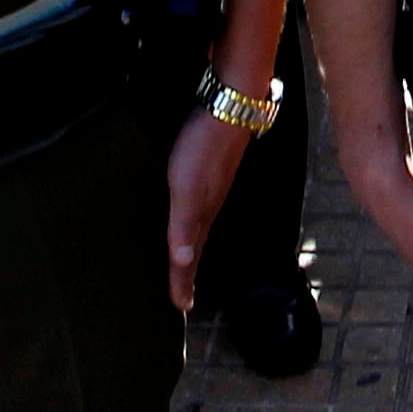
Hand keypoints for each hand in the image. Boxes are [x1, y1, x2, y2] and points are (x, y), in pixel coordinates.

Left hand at [163, 106, 257, 312]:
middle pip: (194, 246)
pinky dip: (191, 221)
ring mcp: (210, 186)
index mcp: (200, 214)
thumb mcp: (186, 189)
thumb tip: (181, 260)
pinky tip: (191, 213)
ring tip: (187, 263)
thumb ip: (183, 225)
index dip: (183, 282)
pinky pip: (197, 206)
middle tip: (185, 295)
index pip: (189, 257)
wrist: (230, 105)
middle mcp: (207, 204)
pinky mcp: (208, 168)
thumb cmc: (204, 146)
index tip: (181, 306)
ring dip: (191, 248)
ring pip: (197, 227)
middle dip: (188, 272)